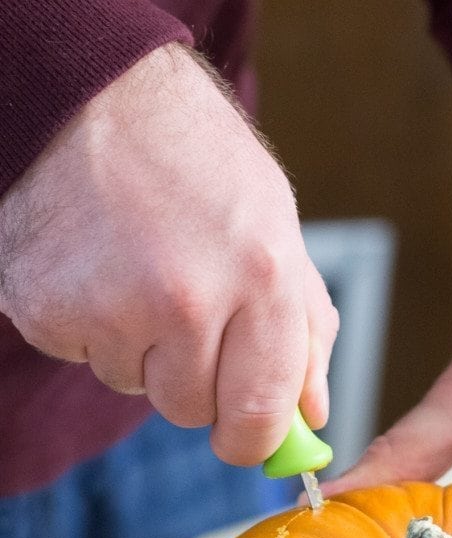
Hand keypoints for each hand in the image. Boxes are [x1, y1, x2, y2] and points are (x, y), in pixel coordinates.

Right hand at [0, 44, 337, 463]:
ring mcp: (110, 309)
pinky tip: (99, 268)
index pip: (258, 415)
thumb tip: (312, 413)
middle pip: (192, 411)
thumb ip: (303, 327)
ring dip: (140, 350)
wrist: (89, 95)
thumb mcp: (276, 225)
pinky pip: (84, 359)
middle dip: (195, 380)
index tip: (244, 435)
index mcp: (259, 276)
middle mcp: (186, 299)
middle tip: (186, 313)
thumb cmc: (195, 160)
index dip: (251, 438)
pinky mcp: (48, 311)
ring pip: (135, 387)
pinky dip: (92, 328)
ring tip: (137, 271)